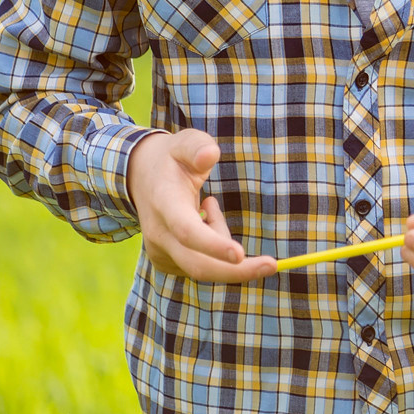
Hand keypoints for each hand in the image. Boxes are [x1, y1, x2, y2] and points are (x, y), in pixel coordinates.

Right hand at [127, 128, 275, 281]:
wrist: (141, 176)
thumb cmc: (172, 158)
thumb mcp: (185, 142)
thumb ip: (198, 146)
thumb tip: (210, 155)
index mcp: (164, 204)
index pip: (187, 231)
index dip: (212, 245)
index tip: (240, 254)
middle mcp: (158, 234)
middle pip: (198, 265)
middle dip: (236, 271)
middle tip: (272, 265)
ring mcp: (159, 251)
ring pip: (204, 263)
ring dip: (222, 243)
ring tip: (208, 205)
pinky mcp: (166, 262)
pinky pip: (201, 263)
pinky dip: (215, 247)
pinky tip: (202, 220)